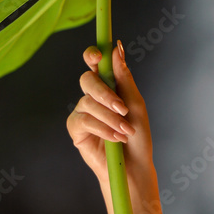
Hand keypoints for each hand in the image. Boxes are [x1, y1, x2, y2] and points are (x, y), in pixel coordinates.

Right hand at [66, 42, 154, 190]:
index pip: (94, 63)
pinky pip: (84, 121)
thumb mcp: (135, 103)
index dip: (92, 55)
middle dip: (105, 93)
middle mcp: (92, 96)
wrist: (134, 165)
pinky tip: (115, 138)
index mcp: (108, 85)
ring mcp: (82, 112)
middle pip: (87, 80)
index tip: (98, 55)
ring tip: (125, 131)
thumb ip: (124, 76)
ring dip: (110, 117)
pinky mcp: (76, 129)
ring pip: (88, 102)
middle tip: (122, 108)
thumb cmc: (137, 135)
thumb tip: (117, 48)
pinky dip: (103, 129)